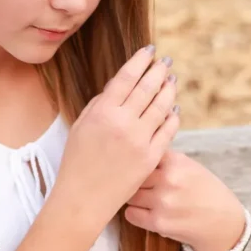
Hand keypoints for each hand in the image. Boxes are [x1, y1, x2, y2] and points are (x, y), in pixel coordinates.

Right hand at [55, 46, 179, 227]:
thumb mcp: (80, 126)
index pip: (126, 77)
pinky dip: (173, 115)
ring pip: (162, 105)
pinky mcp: (152, 157)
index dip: (139, 61)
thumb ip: (99, 104)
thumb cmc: (77, 162)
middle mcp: (123, 123)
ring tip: (171, 79)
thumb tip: (119, 87)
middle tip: (165, 61)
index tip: (148, 51)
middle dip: (158, 70)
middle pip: (148, 87)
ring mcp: (140, 140)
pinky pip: (168, 129)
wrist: (83, 199)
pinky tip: (174, 107)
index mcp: (102, 112)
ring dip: (169, 88)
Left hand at [124, 149, 245, 250]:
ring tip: (146, 201)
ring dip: (134, 199)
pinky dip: (135, 214)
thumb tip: (135, 154)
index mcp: (176, 161)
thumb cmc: (205, 191)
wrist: (224, 221)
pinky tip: (147, 214)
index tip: (139, 168)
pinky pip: (131, 214)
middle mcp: (169, 178)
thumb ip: (165, 160)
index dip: (139, 163)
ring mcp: (163, 201)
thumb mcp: (190, 166)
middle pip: (133, 175)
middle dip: (134, 181)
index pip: (142, 154)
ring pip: (130, 195)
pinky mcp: (159, 223)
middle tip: (143, 188)